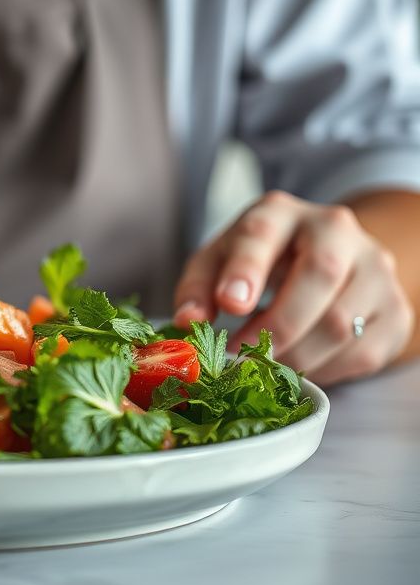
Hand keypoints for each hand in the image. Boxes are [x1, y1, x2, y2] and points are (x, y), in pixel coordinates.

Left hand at [173, 190, 414, 384]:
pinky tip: (298, 365)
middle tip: (242, 356)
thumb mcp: (217, 263)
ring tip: (264, 364)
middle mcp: (337, 230)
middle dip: (277, 325)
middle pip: (321, 276)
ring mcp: (375, 269)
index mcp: (281, 213)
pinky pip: (361, 353)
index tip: (230, 304)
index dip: (246, 270)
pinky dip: (323, 370)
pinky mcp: (394, 310)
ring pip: (341, 323)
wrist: (322, 261)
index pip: (263, 234)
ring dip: (295, 357)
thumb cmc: (257, 263)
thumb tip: (188, 322)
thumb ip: (197, 289)